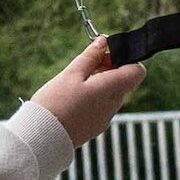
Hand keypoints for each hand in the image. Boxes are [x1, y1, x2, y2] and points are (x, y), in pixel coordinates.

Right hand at [31, 37, 151, 141]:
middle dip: (110, 68)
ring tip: (76, 80)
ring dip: (101, 82)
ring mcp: (106, 118)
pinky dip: (95, 96)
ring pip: (113, 93)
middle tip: (87, 63)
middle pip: (124, 81)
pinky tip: (74, 96)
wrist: (42, 138)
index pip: (137, 70)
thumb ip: (91, 57)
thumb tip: (103, 41)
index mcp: (111, 89)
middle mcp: (114, 105)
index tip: (104, 54)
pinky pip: (103, 106)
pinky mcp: (96, 127)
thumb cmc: (55, 104)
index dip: (125, 58)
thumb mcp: (71, 74)